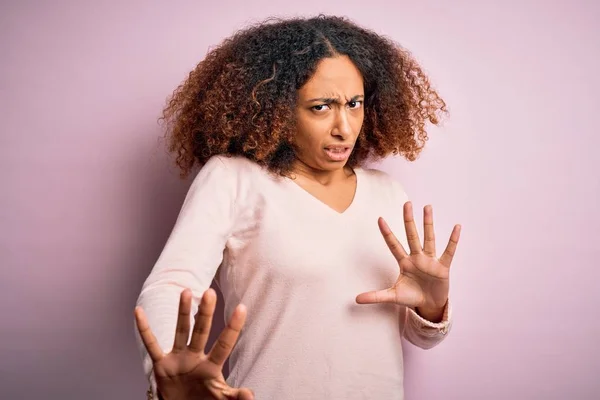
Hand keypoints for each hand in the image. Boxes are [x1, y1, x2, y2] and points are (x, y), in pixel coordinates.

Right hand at [135, 289, 253, 399]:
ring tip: (186, 291)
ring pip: (181, 331)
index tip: (242, 307)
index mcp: (212, 367)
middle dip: (205, 313)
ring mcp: (178, 359)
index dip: (233, 327)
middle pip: (202, 331)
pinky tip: (139, 311)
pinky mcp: (161, 365)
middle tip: (209, 292)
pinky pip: (151, 345)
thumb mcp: (221, 399)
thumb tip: (250, 394)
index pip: (224, 344)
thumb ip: (234, 397)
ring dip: (183, 312)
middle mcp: (195, 357)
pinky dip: (144, 329)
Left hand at [356, 202, 460, 321]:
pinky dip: (453, 240)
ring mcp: (430, 261)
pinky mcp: (443, 267)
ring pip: (429, 238)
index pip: (393, 245)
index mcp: (404, 263)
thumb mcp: (393, 296)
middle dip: (408, 220)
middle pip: (412, 236)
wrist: (429, 305)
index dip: (387, 233)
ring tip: (427, 207)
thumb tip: (356, 299)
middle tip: (407, 203)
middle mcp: (417, 258)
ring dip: (428, 223)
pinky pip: (448, 252)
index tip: (380, 219)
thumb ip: (375, 296)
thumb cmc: (411, 297)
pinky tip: (457, 227)